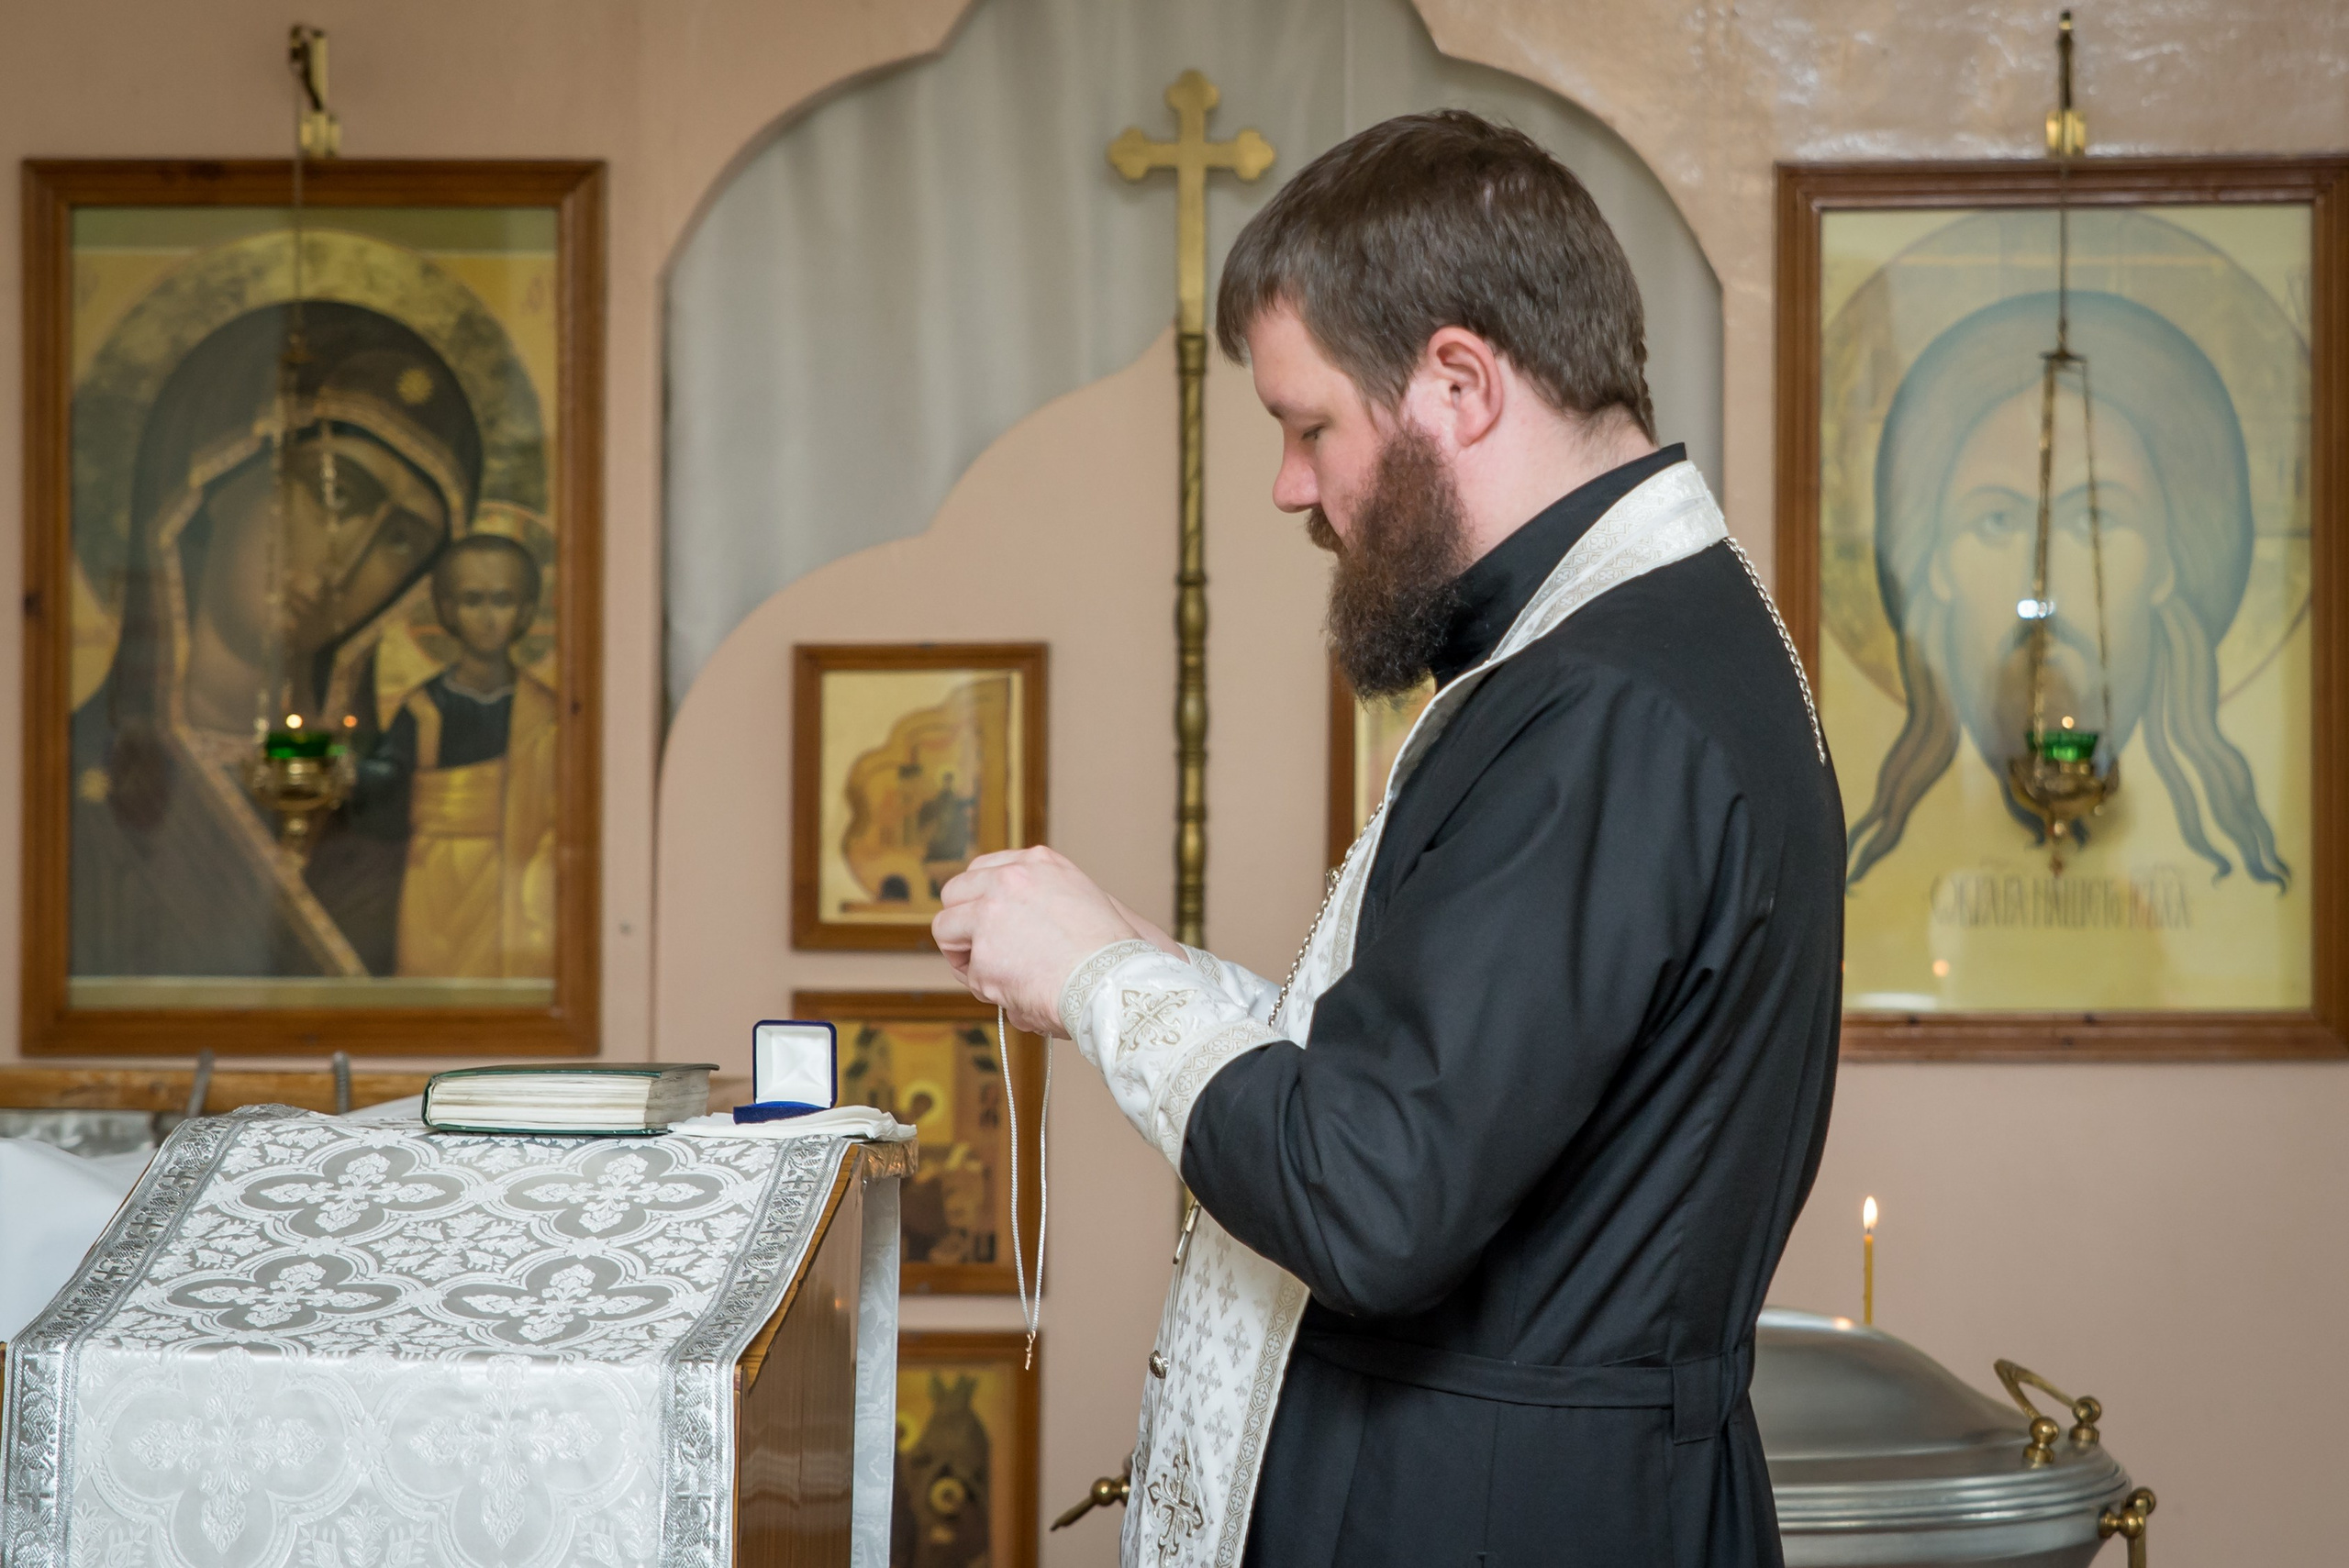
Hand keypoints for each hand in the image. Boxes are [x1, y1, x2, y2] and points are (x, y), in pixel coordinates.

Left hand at [932, 847, 1141, 1035]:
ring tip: (996, 974)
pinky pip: (968, 973)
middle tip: (977, 949)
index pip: (983, 869)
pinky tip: (1017, 992)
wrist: (1114, 982)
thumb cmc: (1110, 953)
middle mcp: (1010, 879)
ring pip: (946, 929)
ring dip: (964, 955)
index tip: (982, 918)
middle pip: (955, 892)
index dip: (978, 898)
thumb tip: (1019, 918)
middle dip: (960, 923)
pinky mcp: (984, 953)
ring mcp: (992, 914)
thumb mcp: (1084, 897)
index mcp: (1039, 862)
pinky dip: (987, 988)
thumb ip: (1046, 896)